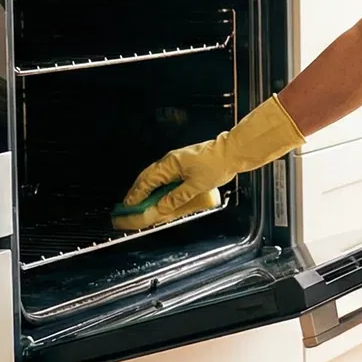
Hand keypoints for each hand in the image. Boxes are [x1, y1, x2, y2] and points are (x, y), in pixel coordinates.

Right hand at [113, 95, 305, 230]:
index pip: (147, 182)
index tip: (128, 206)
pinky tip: (160, 196)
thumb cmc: (217, 164)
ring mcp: (177, 162)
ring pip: (156, 177)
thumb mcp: (195, 186)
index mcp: (170, 164)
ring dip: (148, 190)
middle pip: (148, 178)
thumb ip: (176, 198)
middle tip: (130, 206)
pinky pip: (166, 177)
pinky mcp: (185, 164)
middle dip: (137, 193)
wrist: (233, 152)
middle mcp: (170, 161)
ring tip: (142, 204)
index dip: (136, 196)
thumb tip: (160, 208)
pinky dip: (159, 187)